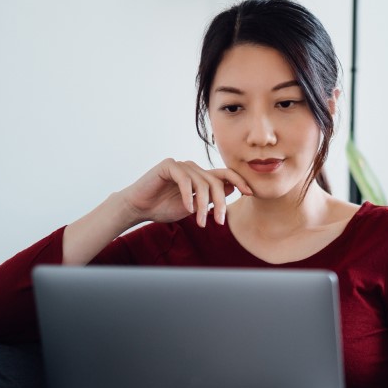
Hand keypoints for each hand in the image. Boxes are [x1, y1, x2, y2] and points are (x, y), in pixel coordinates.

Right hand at [119, 159, 252, 226]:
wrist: (138, 208)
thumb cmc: (163, 208)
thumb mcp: (193, 207)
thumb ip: (210, 198)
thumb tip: (234, 189)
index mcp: (200, 177)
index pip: (224, 175)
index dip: (239, 181)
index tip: (249, 193)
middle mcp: (192, 168)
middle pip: (216, 181)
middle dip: (220, 202)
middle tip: (219, 221)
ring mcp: (181, 165)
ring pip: (202, 183)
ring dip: (203, 205)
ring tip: (200, 222)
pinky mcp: (168, 166)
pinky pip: (185, 180)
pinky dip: (188, 196)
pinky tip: (188, 209)